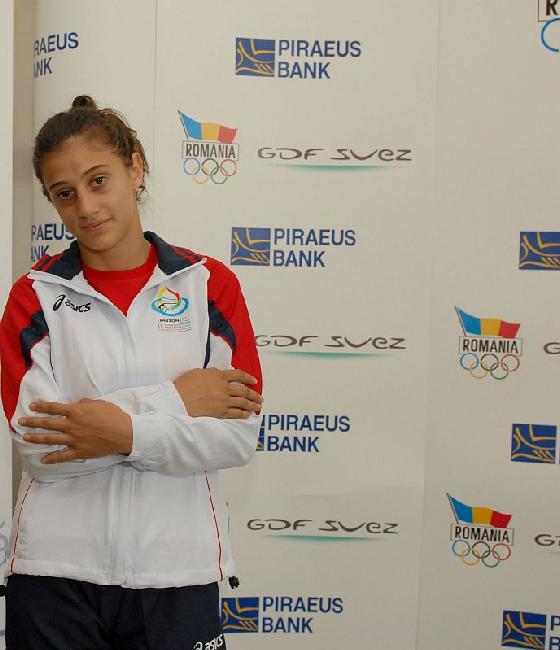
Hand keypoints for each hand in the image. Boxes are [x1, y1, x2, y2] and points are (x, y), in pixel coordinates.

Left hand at [18, 399, 132, 463]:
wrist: (124, 433)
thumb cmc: (114, 416)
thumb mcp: (100, 403)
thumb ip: (86, 403)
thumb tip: (78, 403)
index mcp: (76, 411)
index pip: (54, 408)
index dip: (41, 406)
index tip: (32, 406)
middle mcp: (71, 425)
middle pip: (48, 423)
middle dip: (32, 422)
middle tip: (21, 421)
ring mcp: (74, 439)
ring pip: (51, 439)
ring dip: (36, 438)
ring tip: (26, 437)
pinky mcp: (79, 451)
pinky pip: (62, 456)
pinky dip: (52, 458)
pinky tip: (43, 459)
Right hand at [173, 368, 262, 418]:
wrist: (176, 400)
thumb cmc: (183, 385)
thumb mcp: (198, 372)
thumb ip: (211, 372)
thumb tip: (219, 373)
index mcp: (218, 375)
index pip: (238, 374)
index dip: (248, 378)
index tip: (254, 381)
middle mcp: (224, 387)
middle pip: (244, 390)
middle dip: (254, 394)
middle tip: (260, 397)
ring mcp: (223, 401)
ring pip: (243, 402)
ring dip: (253, 405)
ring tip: (258, 407)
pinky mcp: (220, 413)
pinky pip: (236, 413)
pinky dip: (244, 414)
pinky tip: (248, 415)